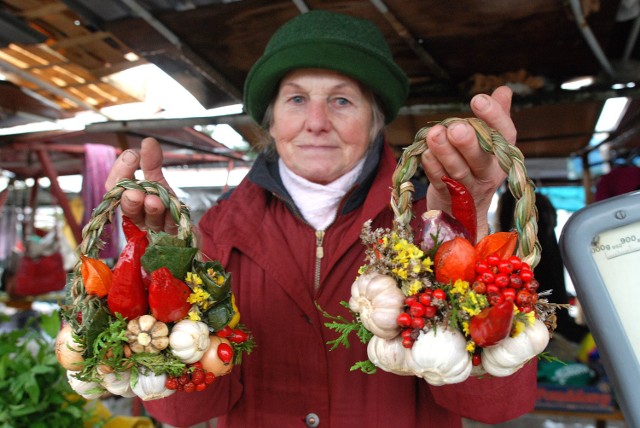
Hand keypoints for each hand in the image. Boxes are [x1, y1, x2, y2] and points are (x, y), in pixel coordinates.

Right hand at [105, 137, 177, 233]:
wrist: (182, 222)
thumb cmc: (161, 200)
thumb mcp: (156, 178)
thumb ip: (151, 162)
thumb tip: (148, 141)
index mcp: (127, 197)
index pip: (114, 185)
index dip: (121, 171)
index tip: (133, 156)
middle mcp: (137, 214)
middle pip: (127, 208)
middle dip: (130, 199)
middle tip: (133, 192)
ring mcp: (153, 226)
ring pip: (148, 220)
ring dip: (150, 209)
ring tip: (154, 201)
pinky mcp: (170, 234)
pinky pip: (170, 228)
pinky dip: (171, 219)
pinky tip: (172, 212)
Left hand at [421, 86, 515, 240]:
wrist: (465, 211)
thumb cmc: (475, 166)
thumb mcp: (489, 143)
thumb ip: (496, 116)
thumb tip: (504, 90)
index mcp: (503, 154)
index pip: (505, 134)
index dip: (494, 116)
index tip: (478, 99)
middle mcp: (488, 173)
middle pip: (481, 158)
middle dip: (468, 142)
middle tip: (455, 127)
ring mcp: (468, 188)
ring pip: (458, 170)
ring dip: (445, 152)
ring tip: (434, 134)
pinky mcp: (448, 197)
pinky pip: (439, 181)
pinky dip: (431, 167)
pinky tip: (424, 152)